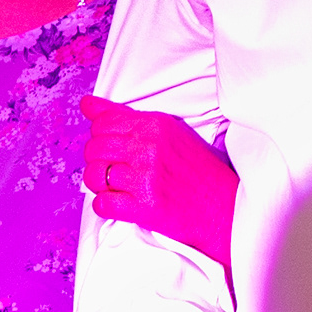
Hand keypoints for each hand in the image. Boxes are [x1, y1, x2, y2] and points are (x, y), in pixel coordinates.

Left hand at [81, 94, 238, 270]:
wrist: (225, 207)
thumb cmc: (198, 168)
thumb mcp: (168, 131)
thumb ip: (125, 117)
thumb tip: (86, 104)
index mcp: (155, 125)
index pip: (102, 123)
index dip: (100, 137)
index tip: (114, 149)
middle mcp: (149, 148)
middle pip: (94, 148)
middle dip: (97, 161)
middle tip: (116, 171)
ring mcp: (146, 178)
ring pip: (94, 175)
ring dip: (99, 184)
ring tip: (117, 187)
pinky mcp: (145, 207)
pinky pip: (103, 204)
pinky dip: (106, 206)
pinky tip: (121, 203)